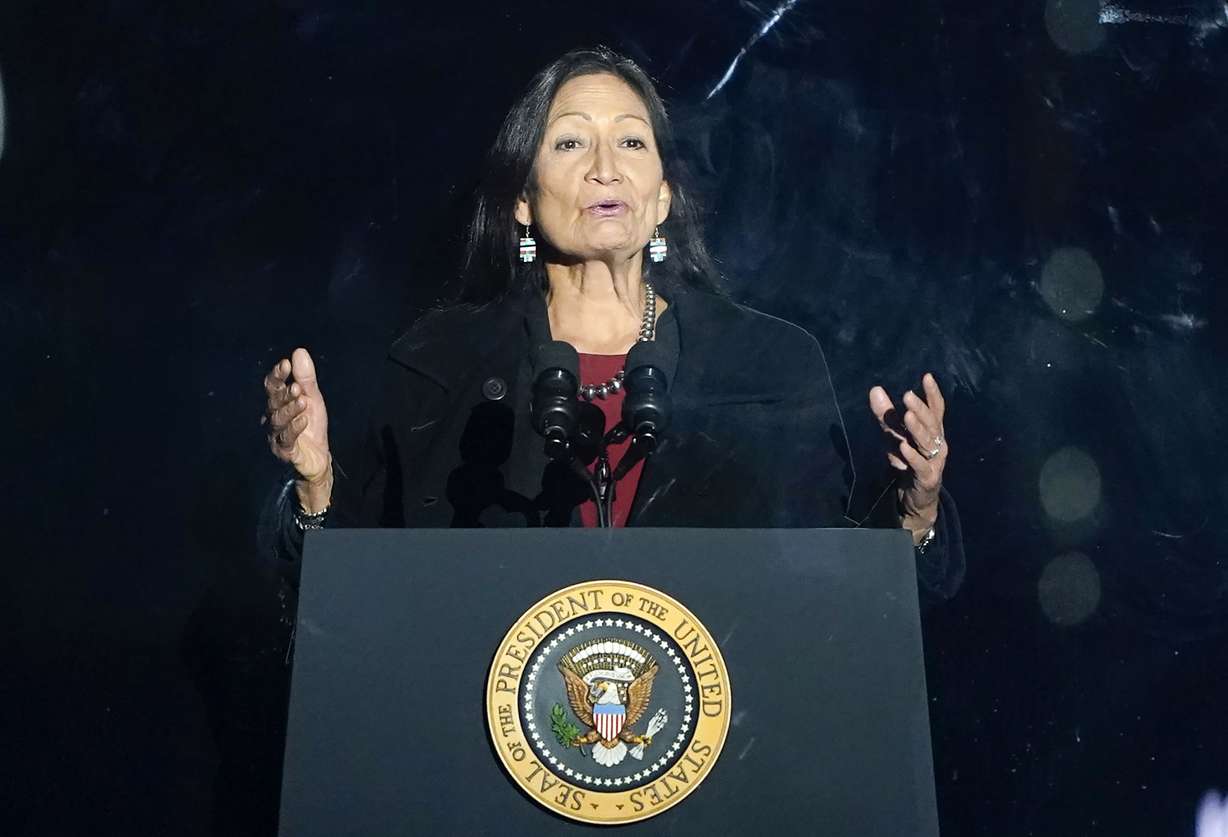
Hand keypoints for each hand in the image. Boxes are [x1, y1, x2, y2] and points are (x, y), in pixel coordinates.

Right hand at [262, 348, 332, 492]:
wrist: (317, 457)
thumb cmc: (311, 425)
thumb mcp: (312, 398)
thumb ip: (306, 378)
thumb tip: (299, 351)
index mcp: (278, 403)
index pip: (272, 387)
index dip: (277, 375)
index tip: (285, 364)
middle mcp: (273, 418)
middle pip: (274, 403)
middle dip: (285, 394)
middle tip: (297, 387)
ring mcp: (277, 436)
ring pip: (279, 421)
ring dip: (290, 410)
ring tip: (302, 401)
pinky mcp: (285, 452)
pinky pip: (287, 439)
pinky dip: (295, 428)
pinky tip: (304, 419)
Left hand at [868, 373, 947, 540]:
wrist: (914, 498)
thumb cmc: (906, 461)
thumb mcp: (893, 436)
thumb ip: (886, 415)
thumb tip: (875, 389)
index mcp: (933, 431)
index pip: (936, 409)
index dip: (932, 394)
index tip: (926, 376)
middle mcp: (937, 444)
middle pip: (931, 424)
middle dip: (920, 408)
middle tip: (907, 394)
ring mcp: (934, 462)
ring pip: (927, 443)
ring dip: (917, 429)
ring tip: (907, 415)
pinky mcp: (928, 478)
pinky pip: (920, 466)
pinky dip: (912, 457)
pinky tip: (903, 447)